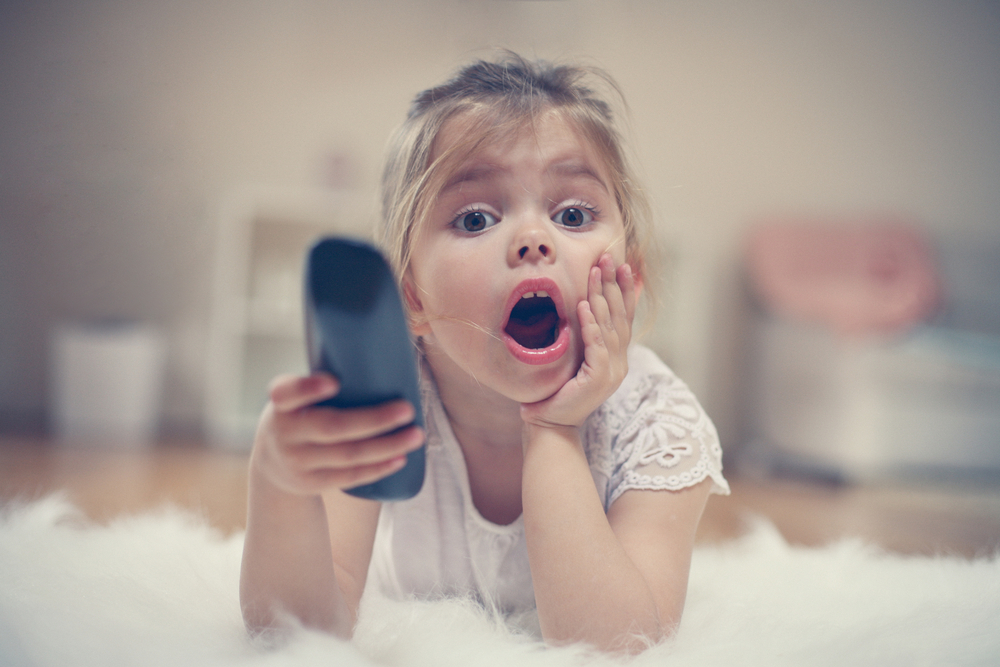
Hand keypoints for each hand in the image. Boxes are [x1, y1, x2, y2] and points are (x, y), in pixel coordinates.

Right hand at [250, 373, 424, 496]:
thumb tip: (382, 361)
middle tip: (407, 410)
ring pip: (348, 454)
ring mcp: (297, 461)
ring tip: (415, 436)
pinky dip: (378, 467)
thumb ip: (322, 384)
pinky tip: (400, 457)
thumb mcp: (297, 397)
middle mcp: (285, 432)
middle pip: (333, 427)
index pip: (287, 392)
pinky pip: (349, 476)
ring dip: (387, 446)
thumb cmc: (299, 415)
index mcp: (281, 402)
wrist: (272, 464)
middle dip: (374, 420)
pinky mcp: (311, 482)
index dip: (307, 388)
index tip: (333, 382)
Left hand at [521, 254, 634, 427]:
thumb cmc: (557, 391)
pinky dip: (591, 325)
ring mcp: (611, 372)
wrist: (551, 424)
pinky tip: (584, 306)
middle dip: (614, 284)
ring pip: (609, 327)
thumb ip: (583, 336)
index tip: (623, 264)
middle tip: (609, 258)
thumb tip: (582, 304)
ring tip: (595, 273)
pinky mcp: (598, 379)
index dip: (625, 290)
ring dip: (601, 297)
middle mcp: (619, 363)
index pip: (624, 317)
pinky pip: (597, 346)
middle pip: (619, 316)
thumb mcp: (573, 359)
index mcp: (615, 358)